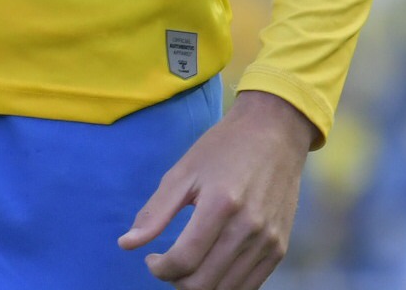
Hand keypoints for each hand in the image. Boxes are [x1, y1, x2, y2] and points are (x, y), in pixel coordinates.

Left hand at [119, 89, 314, 287]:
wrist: (275, 132)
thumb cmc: (224, 147)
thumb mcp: (184, 171)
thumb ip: (155, 211)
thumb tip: (126, 244)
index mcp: (221, 204)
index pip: (184, 260)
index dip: (159, 269)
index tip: (152, 259)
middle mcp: (248, 228)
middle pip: (202, 283)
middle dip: (175, 280)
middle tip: (169, 264)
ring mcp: (268, 241)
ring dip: (198, 285)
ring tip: (189, 265)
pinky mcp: (279, 248)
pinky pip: (248, 287)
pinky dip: (224, 286)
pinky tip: (211, 266)